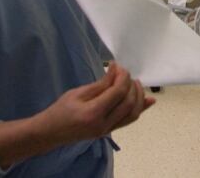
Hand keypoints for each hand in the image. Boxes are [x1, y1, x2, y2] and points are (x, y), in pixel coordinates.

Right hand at [32, 63, 154, 147]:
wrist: (51, 132)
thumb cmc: (60, 110)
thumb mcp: (78, 93)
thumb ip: (100, 84)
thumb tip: (116, 70)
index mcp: (93, 113)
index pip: (117, 93)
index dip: (122, 77)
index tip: (119, 66)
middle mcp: (104, 124)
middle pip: (128, 103)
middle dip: (131, 85)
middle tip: (125, 73)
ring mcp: (108, 130)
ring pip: (133, 114)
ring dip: (139, 96)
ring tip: (136, 83)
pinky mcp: (109, 131)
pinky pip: (129, 120)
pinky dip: (140, 108)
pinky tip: (149, 99)